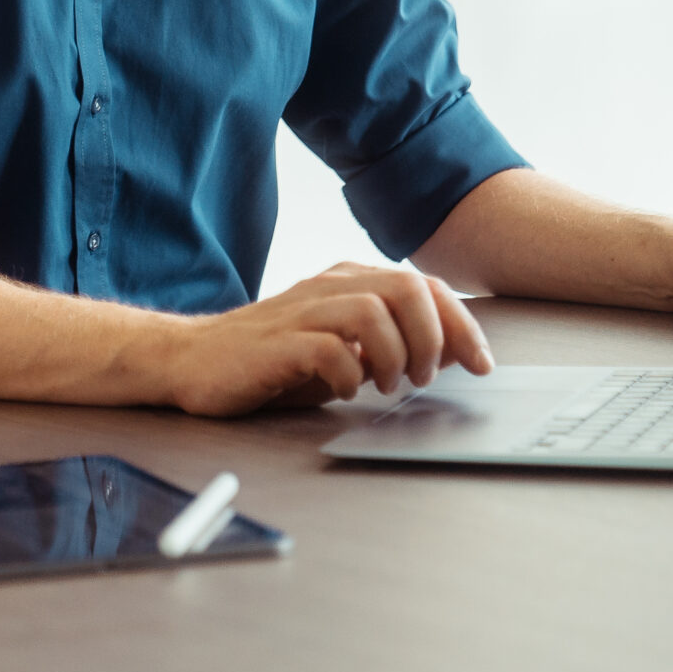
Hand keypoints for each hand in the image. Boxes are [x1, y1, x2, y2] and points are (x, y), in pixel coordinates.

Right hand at [150, 262, 492, 417]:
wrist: (192, 360)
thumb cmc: (273, 360)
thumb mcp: (342, 349)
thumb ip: (389, 344)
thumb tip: (450, 353)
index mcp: (350, 281)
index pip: (423, 285)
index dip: (461, 324)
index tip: (480, 363)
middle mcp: (330, 286)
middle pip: (406, 287)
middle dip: (434, 337)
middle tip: (427, 378)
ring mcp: (302, 311)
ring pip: (374, 311)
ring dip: (396, 355)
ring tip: (389, 386)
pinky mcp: (277, 343)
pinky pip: (329, 348)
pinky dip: (350, 374)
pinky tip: (346, 390)